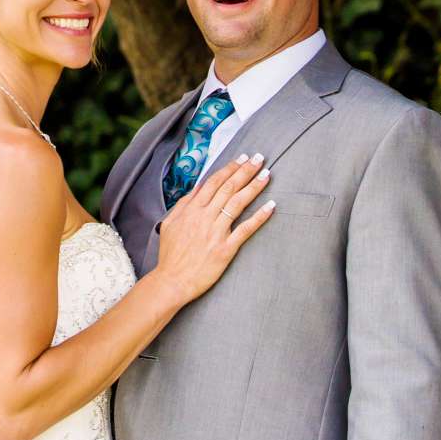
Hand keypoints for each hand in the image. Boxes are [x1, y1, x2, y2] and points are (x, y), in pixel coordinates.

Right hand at [154, 154, 273, 306]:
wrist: (172, 281)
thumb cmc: (170, 254)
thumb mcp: (170, 223)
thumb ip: (184, 203)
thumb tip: (199, 186)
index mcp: (192, 209)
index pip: (214, 182)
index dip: (230, 168)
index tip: (242, 158)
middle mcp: (205, 217)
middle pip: (229, 188)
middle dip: (245, 171)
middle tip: (260, 158)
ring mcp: (216, 232)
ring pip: (238, 203)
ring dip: (254, 187)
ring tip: (266, 174)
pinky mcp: (226, 249)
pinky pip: (245, 230)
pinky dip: (259, 217)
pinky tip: (270, 206)